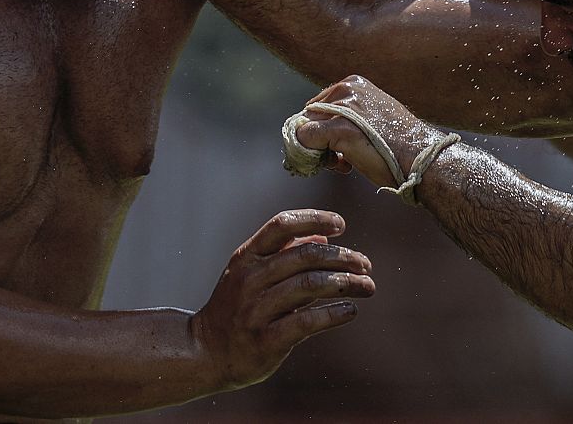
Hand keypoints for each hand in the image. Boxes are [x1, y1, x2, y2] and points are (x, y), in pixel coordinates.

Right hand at [189, 209, 373, 390]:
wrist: (205, 352)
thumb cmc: (236, 306)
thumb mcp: (251, 272)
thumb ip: (285, 252)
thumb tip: (324, 237)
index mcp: (247, 256)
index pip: (282, 225)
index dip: (314, 219)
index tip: (341, 224)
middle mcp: (250, 279)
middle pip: (305, 255)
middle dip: (342, 256)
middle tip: (365, 264)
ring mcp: (256, 310)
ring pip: (310, 285)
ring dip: (346, 283)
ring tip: (367, 286)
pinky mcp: (266, 340)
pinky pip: (307, 322)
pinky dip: (334, 314)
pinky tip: (350, 311)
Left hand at [297, 75, 447, 188]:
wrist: (421, 159)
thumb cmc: (401, 145)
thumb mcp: (374, 117)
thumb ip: (350, 116)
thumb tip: (321, 131)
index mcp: (354, 83)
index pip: (318, 106)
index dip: (324, 130)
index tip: (340, 147)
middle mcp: (346, 89)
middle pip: (309, 117)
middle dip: (319, 141)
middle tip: (339, 159)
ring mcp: (342, 108)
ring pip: (305, 130)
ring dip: (317, 151)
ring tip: (343, 163)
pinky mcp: (338, 129)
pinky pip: (304, 141)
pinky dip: (310, 156)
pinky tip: (340, 166)